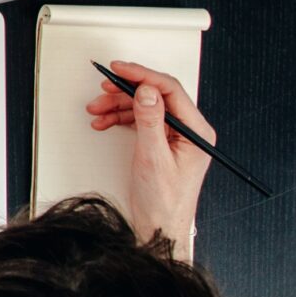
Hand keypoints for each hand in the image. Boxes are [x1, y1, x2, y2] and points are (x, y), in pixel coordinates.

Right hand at [85, 61, 214, 256]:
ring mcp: (176, 137)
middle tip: (104, 89)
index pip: (169, 90)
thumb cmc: (164, 201)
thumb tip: (146, 91)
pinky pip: (141, 120)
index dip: (142, 76)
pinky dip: (121, 118)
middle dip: (125, 91)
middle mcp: (189, 132)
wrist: (159, 226)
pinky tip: (106, 121)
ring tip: (98, 110)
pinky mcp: (163, 143)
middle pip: (155, 96)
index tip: (120, 70)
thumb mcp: (153, 157)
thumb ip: (150, 121)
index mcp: (196, 132)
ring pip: (145, 106)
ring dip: (119, 105)